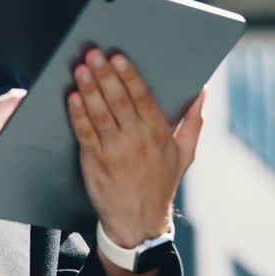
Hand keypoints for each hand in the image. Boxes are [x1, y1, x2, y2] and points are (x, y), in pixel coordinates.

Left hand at [67, 48, 206, 247]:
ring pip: (100, 114)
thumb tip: (203, 91)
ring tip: (81, 68)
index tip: (119, 57)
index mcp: (158, 134)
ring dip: (89, 89)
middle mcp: (136, 141)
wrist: (139, 222)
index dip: (130, 76)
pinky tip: (71, 98)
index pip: (143, 98)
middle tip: (95, 53)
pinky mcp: (94, 162)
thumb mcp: (185, 154)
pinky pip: (85, 133)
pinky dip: (77, 115)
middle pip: (119, 101)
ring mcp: (114, 152)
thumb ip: (194, 121)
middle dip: (105, 75)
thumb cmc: (161, 184)